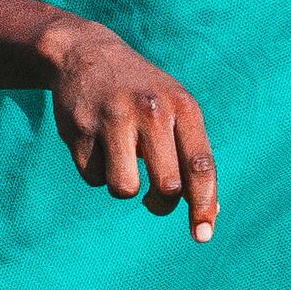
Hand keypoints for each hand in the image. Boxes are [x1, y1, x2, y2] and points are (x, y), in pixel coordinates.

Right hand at [42, 18, 216, 241]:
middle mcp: (150, 111)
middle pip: (167, 186)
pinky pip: (93, 179)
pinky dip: (97, 172)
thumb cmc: (142, 93)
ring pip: (124, 189)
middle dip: (161, 204)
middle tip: (155, 200)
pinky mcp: (79, 129)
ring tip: (121, 163)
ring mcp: (112, 119)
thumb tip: (211, 212)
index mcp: (182, 107)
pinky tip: (97, 145)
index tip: (202, 235)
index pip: (201, 166)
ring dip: (124, 188)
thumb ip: (193, 157)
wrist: (85, 54)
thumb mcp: (175, 112)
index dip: (204, 205)